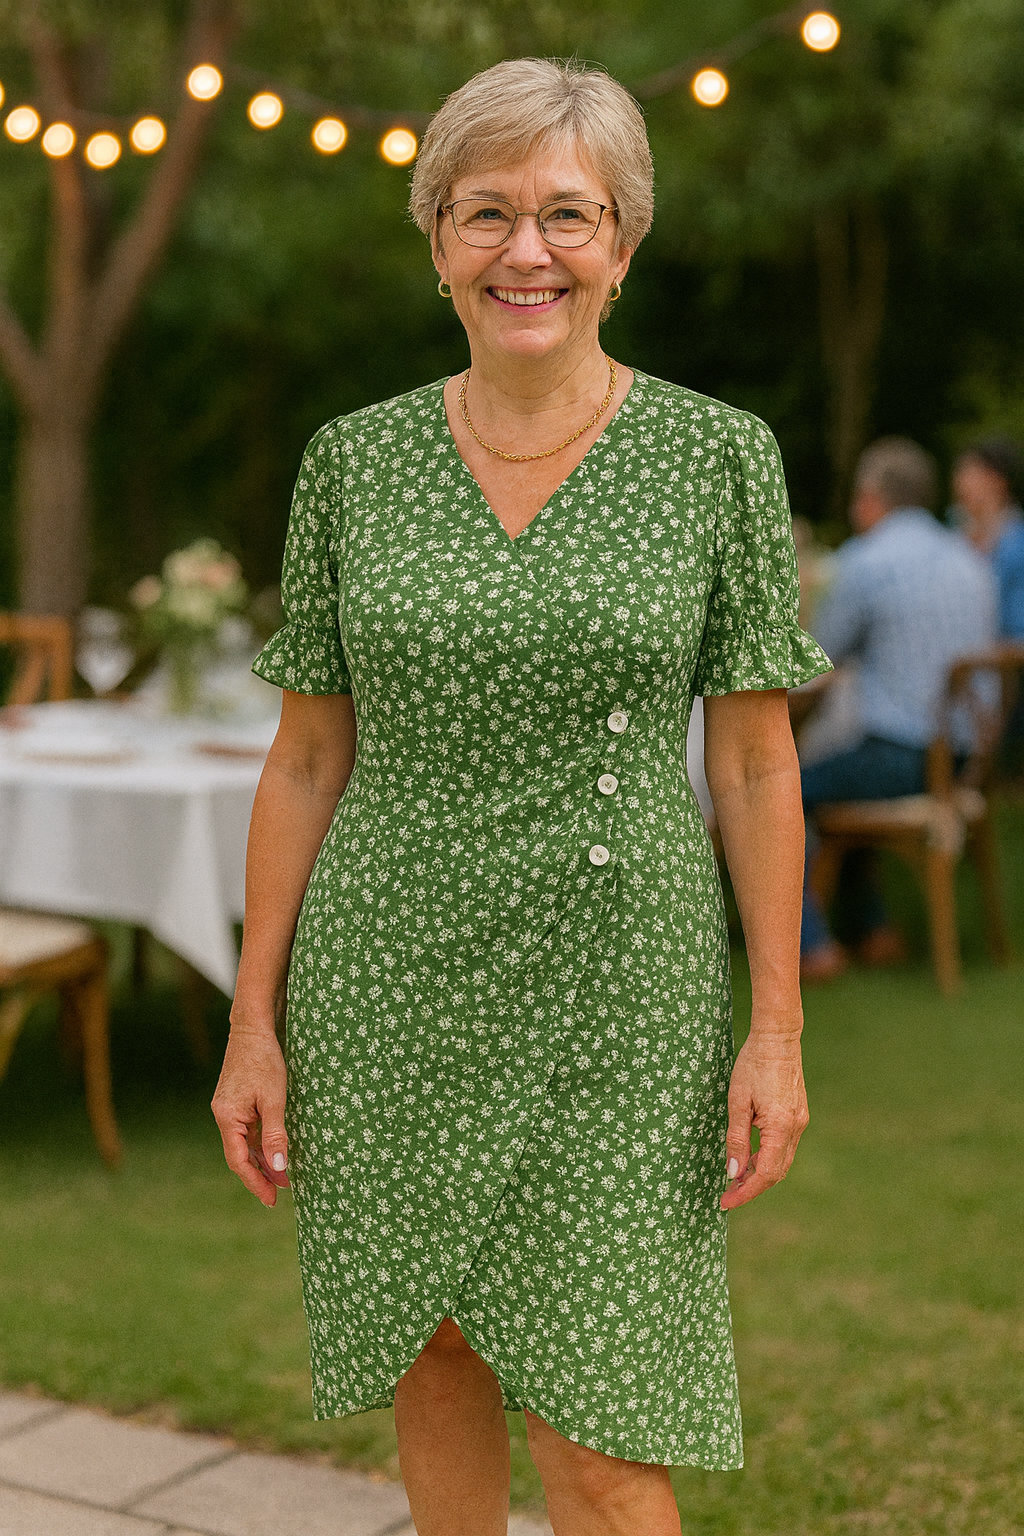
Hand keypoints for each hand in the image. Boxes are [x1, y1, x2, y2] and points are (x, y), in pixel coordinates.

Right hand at [212, 1023, 289, 1207]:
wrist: (252, 1030)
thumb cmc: (264, 1061)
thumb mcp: (274, 1099)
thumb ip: (275, 1134)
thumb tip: (279, 1167)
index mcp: (227, 1118)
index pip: (238, 1161)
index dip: (255, 1182)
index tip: (272, 1199)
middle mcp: (223, 1116)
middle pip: (239, 1156)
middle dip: (259, 1175)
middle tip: (280, 1192)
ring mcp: (228, 1109)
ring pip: (243, 1144)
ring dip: (261, 1160)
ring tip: (282, 1176)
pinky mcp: (235, 1103)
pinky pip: (246, 1131)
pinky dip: (259, 1143)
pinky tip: (274, 1150)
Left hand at [720, 1028, 808, 1210]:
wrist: (777, 1038)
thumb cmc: (753, 1064)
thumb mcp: (737, 1102)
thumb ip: (736, 1139)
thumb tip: (733, 1172)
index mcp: (781, 1127)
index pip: (766, 1174)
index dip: (746, 1192)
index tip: (725, 1202)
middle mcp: (796, 1128)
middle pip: (776, 1172)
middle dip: (752, 1187)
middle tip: (726, 1194)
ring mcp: (800, 1121)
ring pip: (781, 1160)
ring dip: (759, 1173)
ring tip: (734, 1178)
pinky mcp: (798, 1114)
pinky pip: (784, 1146)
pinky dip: (766, 1157)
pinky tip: (749, 1156)